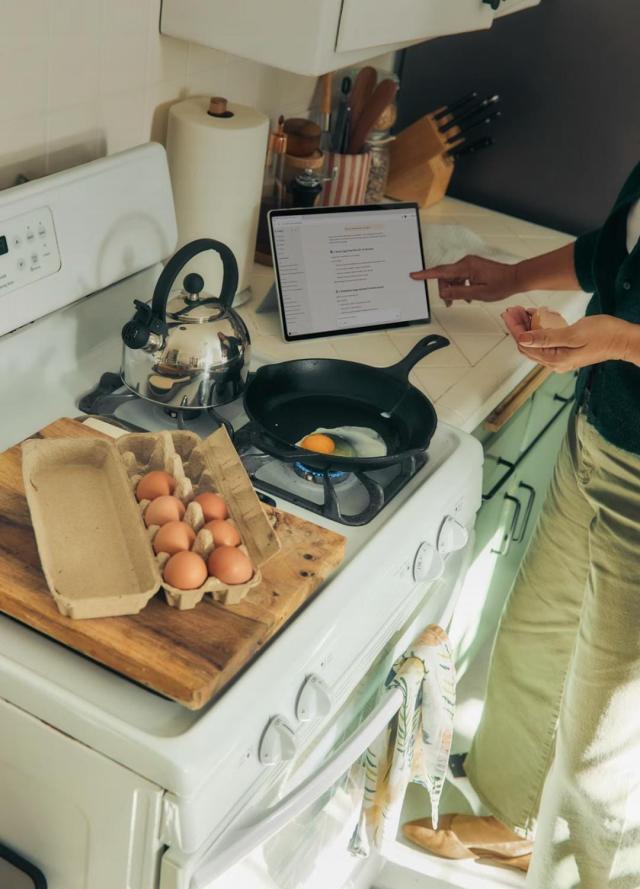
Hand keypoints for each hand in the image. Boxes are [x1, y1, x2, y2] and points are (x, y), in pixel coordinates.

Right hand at [410, 255, 519, 305]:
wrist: (515, 278)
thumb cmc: (501, 285)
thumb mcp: (478, 294)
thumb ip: (459, 293)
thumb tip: (444, 294)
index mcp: (466, 267)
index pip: (441, 271)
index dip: (426, 275)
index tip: (414, 275)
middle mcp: (466, 262)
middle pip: (445, 276)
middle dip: (446, 290)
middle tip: (451, 303)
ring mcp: (469, 263)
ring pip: (452, 277)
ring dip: (454, 289)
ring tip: (464, 300)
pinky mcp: (473, 266)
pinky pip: (460, 276)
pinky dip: (460, 285)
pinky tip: (468, 295)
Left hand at [511, 314, 633, 371]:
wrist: (623, 339)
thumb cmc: (604, 335)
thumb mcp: (573, 334)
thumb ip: (546, 338)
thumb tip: (523, 339)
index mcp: (555, 359)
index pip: (525, 344)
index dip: (515, 328)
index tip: (509, 313)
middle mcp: (554, 362)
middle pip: (527, 344)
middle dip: (518, 326)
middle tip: (513, 309)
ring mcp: (560, 357)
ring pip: (535, 342)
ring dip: (527, 326)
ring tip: (523, 310)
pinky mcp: (565, 351)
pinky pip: (545, 341)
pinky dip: (539, 328)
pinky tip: (537, 316)